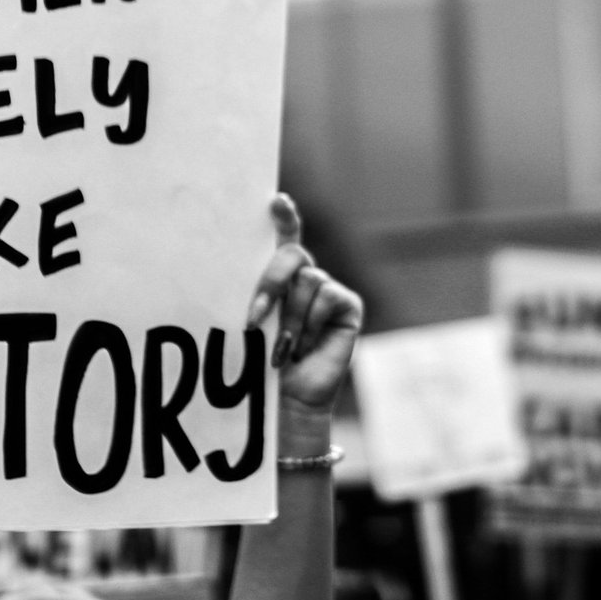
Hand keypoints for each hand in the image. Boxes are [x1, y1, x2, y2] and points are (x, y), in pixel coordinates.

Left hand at [247, 194, 363, 418]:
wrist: (289, 398)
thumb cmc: (263, 362)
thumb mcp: (254, 324)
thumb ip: (258, 296)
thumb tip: (252, 289)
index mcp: (281, 278)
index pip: (284, 237)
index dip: (284, 216)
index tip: (277, 201)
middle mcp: (307, 277)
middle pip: (291, 254)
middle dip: (270, 282)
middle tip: (253, 320)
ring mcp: (329, 289)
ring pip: (306, 281)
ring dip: (288, 319)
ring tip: (283, 350)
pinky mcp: (348, 304)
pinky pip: (325, 297)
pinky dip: (309, 325)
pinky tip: (303, 349)